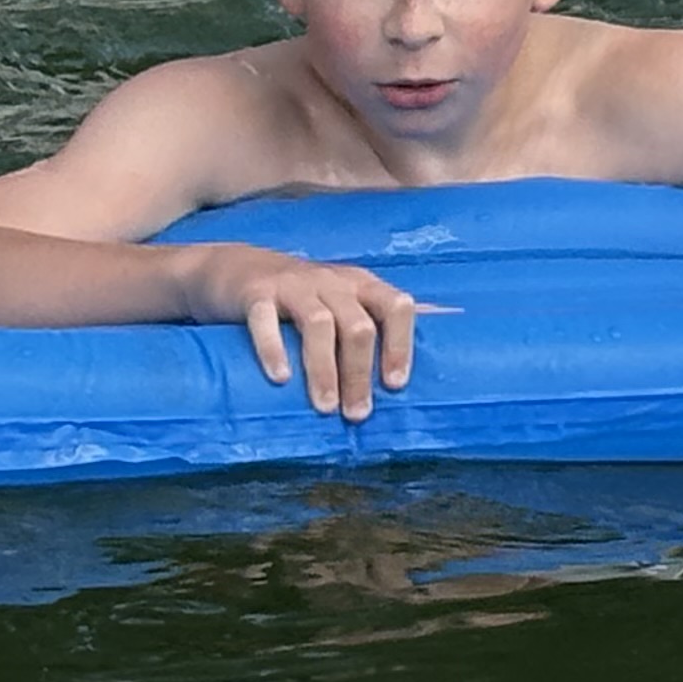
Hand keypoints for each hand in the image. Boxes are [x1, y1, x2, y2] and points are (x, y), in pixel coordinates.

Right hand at [194, 247, 418, 419]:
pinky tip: (280, 378)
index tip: (396, 386)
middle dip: (361, 372)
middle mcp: (332, 281)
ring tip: (326, 407)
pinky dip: (273, 349)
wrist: (235, 267)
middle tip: (358, 414)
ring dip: (324, 369)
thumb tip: (447, 320)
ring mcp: (293, 285)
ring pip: (318, 324)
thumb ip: (384, 311)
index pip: (396, 306)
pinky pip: (265, 321)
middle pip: (358, 325)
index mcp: (361, 284)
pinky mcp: (256, 293)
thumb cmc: (303, 294)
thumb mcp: (346, 296)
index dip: (400, 345)